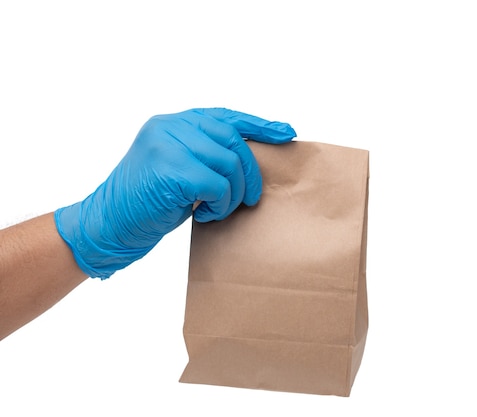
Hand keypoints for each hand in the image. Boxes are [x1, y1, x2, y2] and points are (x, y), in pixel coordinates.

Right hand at [54, 108, 295, 278]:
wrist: (108, 226)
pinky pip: (217, 184)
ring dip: (232, 194)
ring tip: (215, 210)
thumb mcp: (177, 169)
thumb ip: (204, 154)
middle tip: (250, 199)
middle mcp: (169, 126)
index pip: (225, 116)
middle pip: (232, 140)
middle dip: (250, 172)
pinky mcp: (171, 169)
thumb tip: (250, 159)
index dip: (259, 124)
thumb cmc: (146, 203)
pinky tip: (202, 214)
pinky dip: (219, 204)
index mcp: (171, 122)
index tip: (286, 132)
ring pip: (228, 163)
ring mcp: (168, 144)